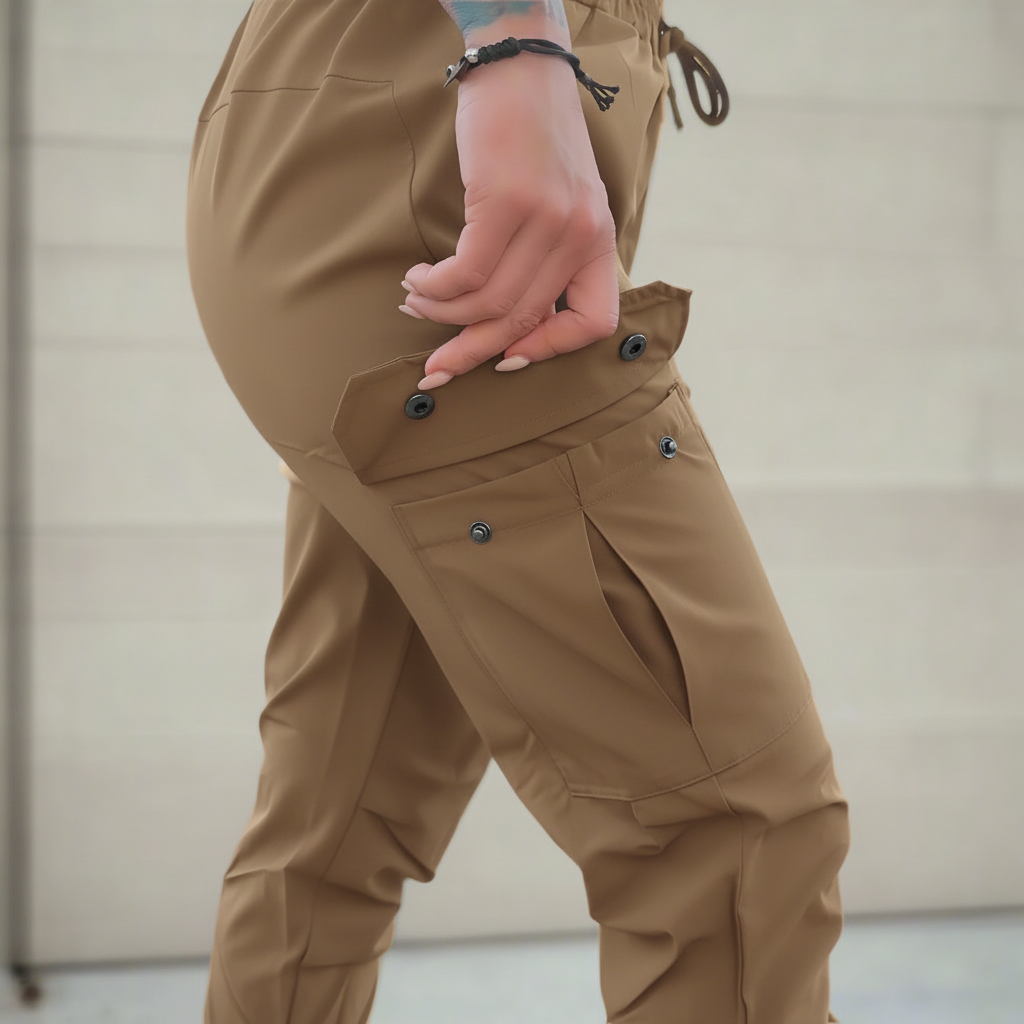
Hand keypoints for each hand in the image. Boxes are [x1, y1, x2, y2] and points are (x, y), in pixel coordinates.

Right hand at [401, 49, 618, 387]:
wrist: (521, 68)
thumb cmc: (533, 139)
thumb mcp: (560, 204)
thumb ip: (547, 259)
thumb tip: (505, 321)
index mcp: (598, 241)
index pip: (594, 323)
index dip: (549, 351)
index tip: (506, 361)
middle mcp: (579, 235)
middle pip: (524, 319)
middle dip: (472, 351)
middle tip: (437, 366)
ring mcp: (545, 218)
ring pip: (489, 301)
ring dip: (443, 313)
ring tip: (417, 302)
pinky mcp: (505, 200)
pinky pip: (465, 272)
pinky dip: (435, 287)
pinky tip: (419, 281)